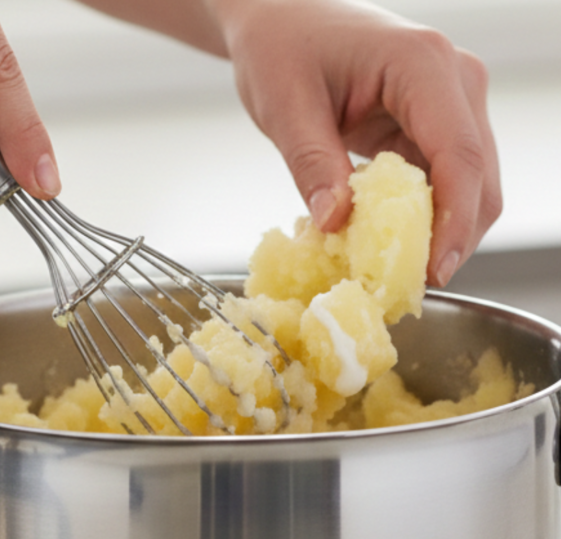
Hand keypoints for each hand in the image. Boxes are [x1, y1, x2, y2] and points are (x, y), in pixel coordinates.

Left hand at [205, 0, 501, 286]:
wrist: (283, 17)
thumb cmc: (282, 45)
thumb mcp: (285, 106)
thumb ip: (313, 165)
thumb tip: (336, 225)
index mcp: (423, 65)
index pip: (460, 156)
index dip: (454, 223)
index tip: (434, 273)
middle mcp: (454, 81)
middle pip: (479, 179)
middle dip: (451, 240)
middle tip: (406, 288)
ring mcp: (452, 104)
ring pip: (471, 189)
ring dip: (439, 235)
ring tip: (393, 272)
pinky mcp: (437, 127)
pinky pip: (445, 186)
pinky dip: (423, 221)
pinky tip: (388, 246)